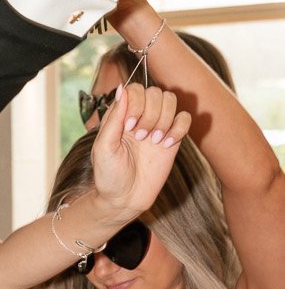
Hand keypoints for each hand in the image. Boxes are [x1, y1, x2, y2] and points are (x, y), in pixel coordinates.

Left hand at [88, 81, 189, 222]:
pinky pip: (185, 118)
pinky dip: (180, 127)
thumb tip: (122, 88)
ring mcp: (157, 126)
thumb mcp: (104, 147)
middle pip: (155, 92)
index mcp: (120, 116)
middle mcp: (140, 117)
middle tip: (140, 137)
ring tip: (154, 141)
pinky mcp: (172, 139)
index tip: (129, 126)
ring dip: (164, 118)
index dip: (136, 102)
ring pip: (171, 101)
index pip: (135, 89)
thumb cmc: (109, 175)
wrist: (125, 199)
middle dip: (150, 113)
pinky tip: (168, 144)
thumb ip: (113, 118)